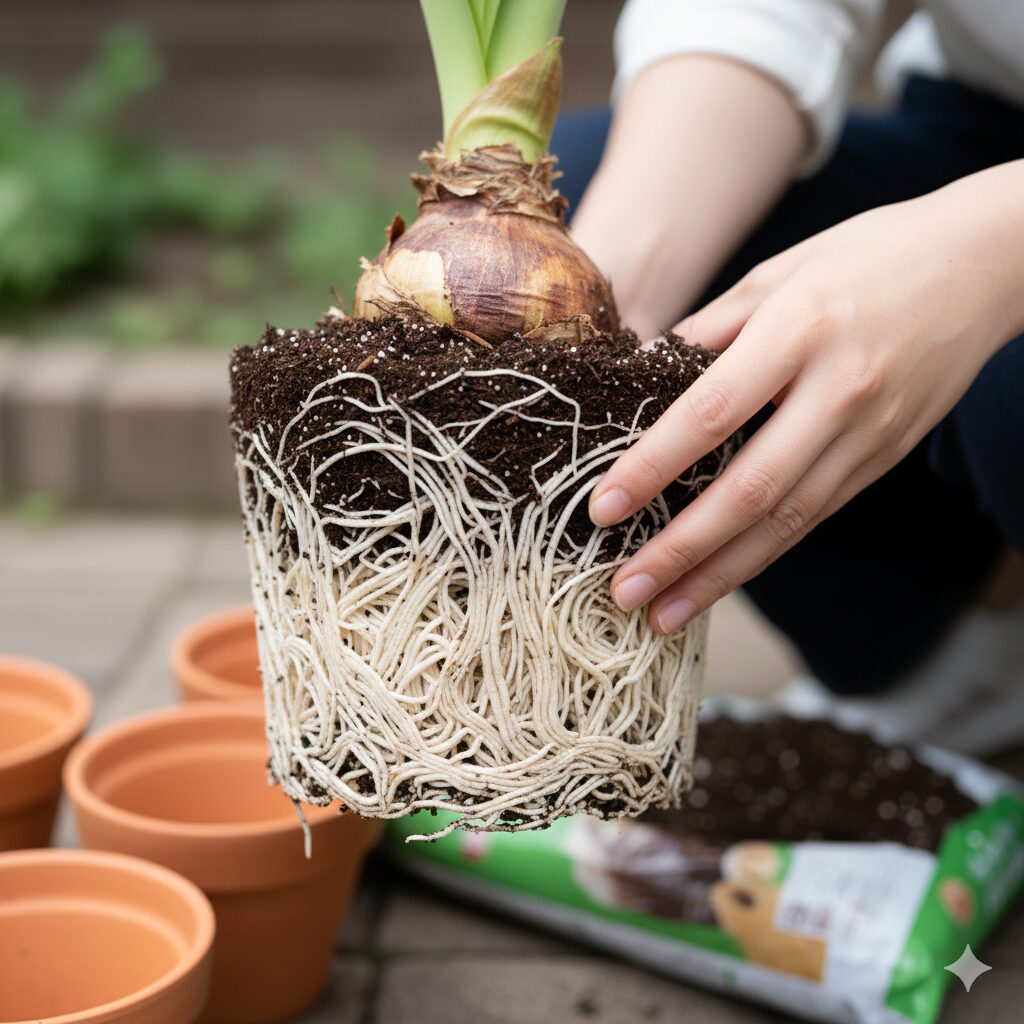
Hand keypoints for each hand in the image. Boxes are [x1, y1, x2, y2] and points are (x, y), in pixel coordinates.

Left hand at [589, 162, 1023, 633]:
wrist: (985, 264)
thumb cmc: (867, 257)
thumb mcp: (777, 272)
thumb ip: (708, 330)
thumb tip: (641, 379)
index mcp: (800, 330)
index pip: (711, 414)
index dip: (653, 468)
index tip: (602, 509)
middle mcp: (839, 392)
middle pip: (752, 491)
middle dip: (682, 552)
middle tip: (624, 593)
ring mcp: (870, 434)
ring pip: (788, 523)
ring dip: (720, 576)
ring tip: (663, 614)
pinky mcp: (885, 457)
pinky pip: (815, 516)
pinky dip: (762, 553)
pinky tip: (719, 578)